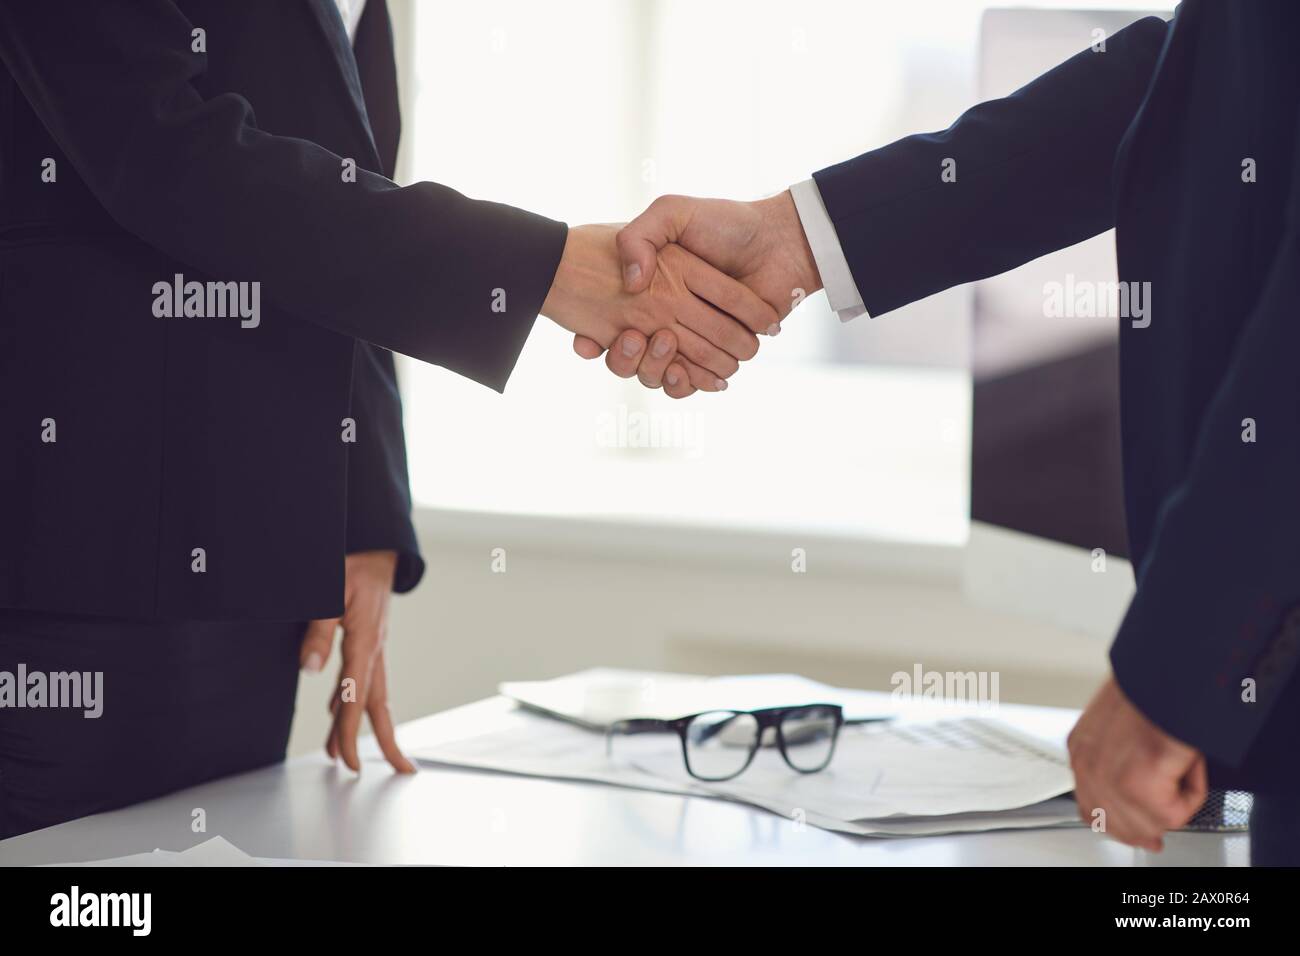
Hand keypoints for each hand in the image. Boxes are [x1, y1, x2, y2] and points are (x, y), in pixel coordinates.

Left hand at [300, 549, 414, 773]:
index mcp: (366, 643)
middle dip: (385, 741)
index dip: (351, 734)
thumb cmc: (355, 563)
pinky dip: (352, 700)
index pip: (356, 699)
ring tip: (347, 754)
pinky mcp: (369, 639)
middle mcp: (375, 650)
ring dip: (360, 724)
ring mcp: (375, 646)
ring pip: (371, 694)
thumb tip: (310, 669)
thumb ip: (318, 629)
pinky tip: (337, 709)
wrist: (379, 545)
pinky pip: (364, 678)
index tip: (349, 762)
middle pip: (378, 705)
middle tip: (395, 770)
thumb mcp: (329, 590)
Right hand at [572, 191, 822, 381]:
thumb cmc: (725, 223)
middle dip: (625, 357)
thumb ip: (640, 236)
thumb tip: (632, 284)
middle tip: (633, 337)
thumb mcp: (672, 211)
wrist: (778, 241)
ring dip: (654, 369)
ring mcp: (691, 340)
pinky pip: (690, 384)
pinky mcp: (716, 357)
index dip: (593, 338)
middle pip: (630, 357)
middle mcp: (665, 317)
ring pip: (657, 374)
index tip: (587, 339)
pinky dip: (685, 383)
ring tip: (663, 345)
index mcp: (650, 289)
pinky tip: (681, 371)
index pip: (608, 324)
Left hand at [1067, 674, 1206, 850]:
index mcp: (1082, 749)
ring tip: (1181, 766)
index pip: (1091, 809)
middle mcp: (1087, 764)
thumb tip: (1143, 807)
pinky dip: (1192, 793)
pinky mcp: (1137, 783)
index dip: (1125, 825)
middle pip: (1116, 825)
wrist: (1171, 671)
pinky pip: (1174, 815)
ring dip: (1175, 802)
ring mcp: (1108, 775)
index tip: (1147, 831)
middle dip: (1150, 824)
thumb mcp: (1124, 727)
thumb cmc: (1156, 689)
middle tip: (1174, 811)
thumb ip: (1122, 764)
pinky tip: (1186, 763)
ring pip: (1148, 825)